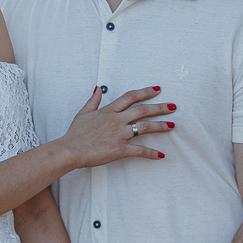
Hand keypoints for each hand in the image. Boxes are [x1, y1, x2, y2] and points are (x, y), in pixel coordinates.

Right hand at [60, 86, 174, 168]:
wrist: (69, 150)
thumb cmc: (75, 134)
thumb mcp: (83, 113)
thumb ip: (93, 100)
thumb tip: (98, 88)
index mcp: (109, 111)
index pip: (131, 97)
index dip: (145, 92)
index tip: (157, 90)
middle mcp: (117, 120)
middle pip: (143, 110)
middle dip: (160, 107)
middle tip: (173, 106)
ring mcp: (119, 135)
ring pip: (145, 127)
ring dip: (160, 125)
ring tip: (172, 125)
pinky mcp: (120, 149)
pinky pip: (140, 150)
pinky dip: (151, 153)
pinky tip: (161, 155)